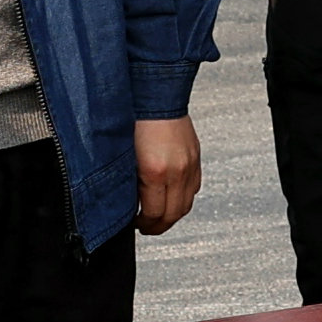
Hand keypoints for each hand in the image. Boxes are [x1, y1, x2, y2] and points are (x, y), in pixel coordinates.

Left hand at [133, 117, 200, 234]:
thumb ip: (130, 182)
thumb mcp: (125, 157)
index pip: (155, 214)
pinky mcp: (196, 158)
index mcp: (155, 172)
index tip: (137, 224)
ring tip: (160, 215)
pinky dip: (184, 198)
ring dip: (173, 214)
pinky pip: (194, 188)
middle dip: (159, 226)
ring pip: (187, 204)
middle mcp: (177, 172)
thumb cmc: (134, 120)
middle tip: (148, 227)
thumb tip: (130, 202)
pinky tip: (173, 196)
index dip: (145, 225)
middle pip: (174, 214)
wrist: (155, 95)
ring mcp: (189, 165)